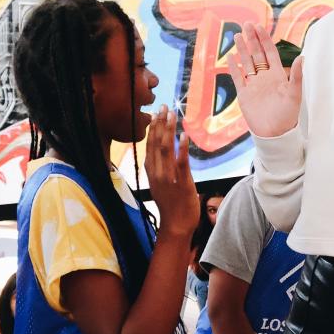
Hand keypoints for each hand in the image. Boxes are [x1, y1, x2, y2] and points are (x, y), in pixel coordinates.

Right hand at [145, 107, 198, 239]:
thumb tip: (163, 156)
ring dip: (169, 130)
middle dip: (160, 124)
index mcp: (151, 172)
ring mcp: (168, 177)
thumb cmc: (171, 206)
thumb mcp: (160, 186)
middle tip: (164, 107)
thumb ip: (160, 170)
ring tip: (172, 115)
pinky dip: (181, 148)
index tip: (155, 114)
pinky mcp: (181, 183)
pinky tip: (183, 135)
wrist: (176, 226)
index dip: (152, 129)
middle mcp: (157, 173)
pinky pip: (180, 162)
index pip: (149, 146)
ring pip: (166, 149)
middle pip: (156, 143)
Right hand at [229, 23, 302, 137]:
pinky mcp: (244, 95)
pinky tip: (231, 56)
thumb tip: (302, 57)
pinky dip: (234, 67)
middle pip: (256, 54)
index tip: (259, 27)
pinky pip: (238, 78)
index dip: (264, 39)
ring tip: (237, 35)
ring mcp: (253, 85)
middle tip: (246, 24)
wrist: (274, 134)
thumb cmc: (287, 116)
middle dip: (252, 39)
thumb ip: (296, 76)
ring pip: (246, 63)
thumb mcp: (294, 94)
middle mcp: (264, 77)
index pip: (269, 52)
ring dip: (242, 49)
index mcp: (277, 75)